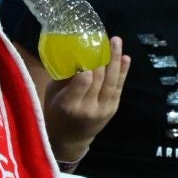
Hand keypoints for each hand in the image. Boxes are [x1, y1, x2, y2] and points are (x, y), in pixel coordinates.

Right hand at [43, 39, 127, 162]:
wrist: (70, 140)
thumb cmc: (56, 113)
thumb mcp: (52, 95)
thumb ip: (63, 77)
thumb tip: (74, 51)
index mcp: (69, 105)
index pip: (83, 81)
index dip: (87, 64)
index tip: (85, 47)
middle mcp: (88, 107)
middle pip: (99, 78)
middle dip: (102, 56)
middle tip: (102, 37)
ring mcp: (103, 109)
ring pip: (112, 81)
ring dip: (115, 59)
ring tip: (116, 40)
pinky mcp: (112, 108)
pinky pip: (119, 87)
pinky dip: (123, 72)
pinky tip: (125, 58)